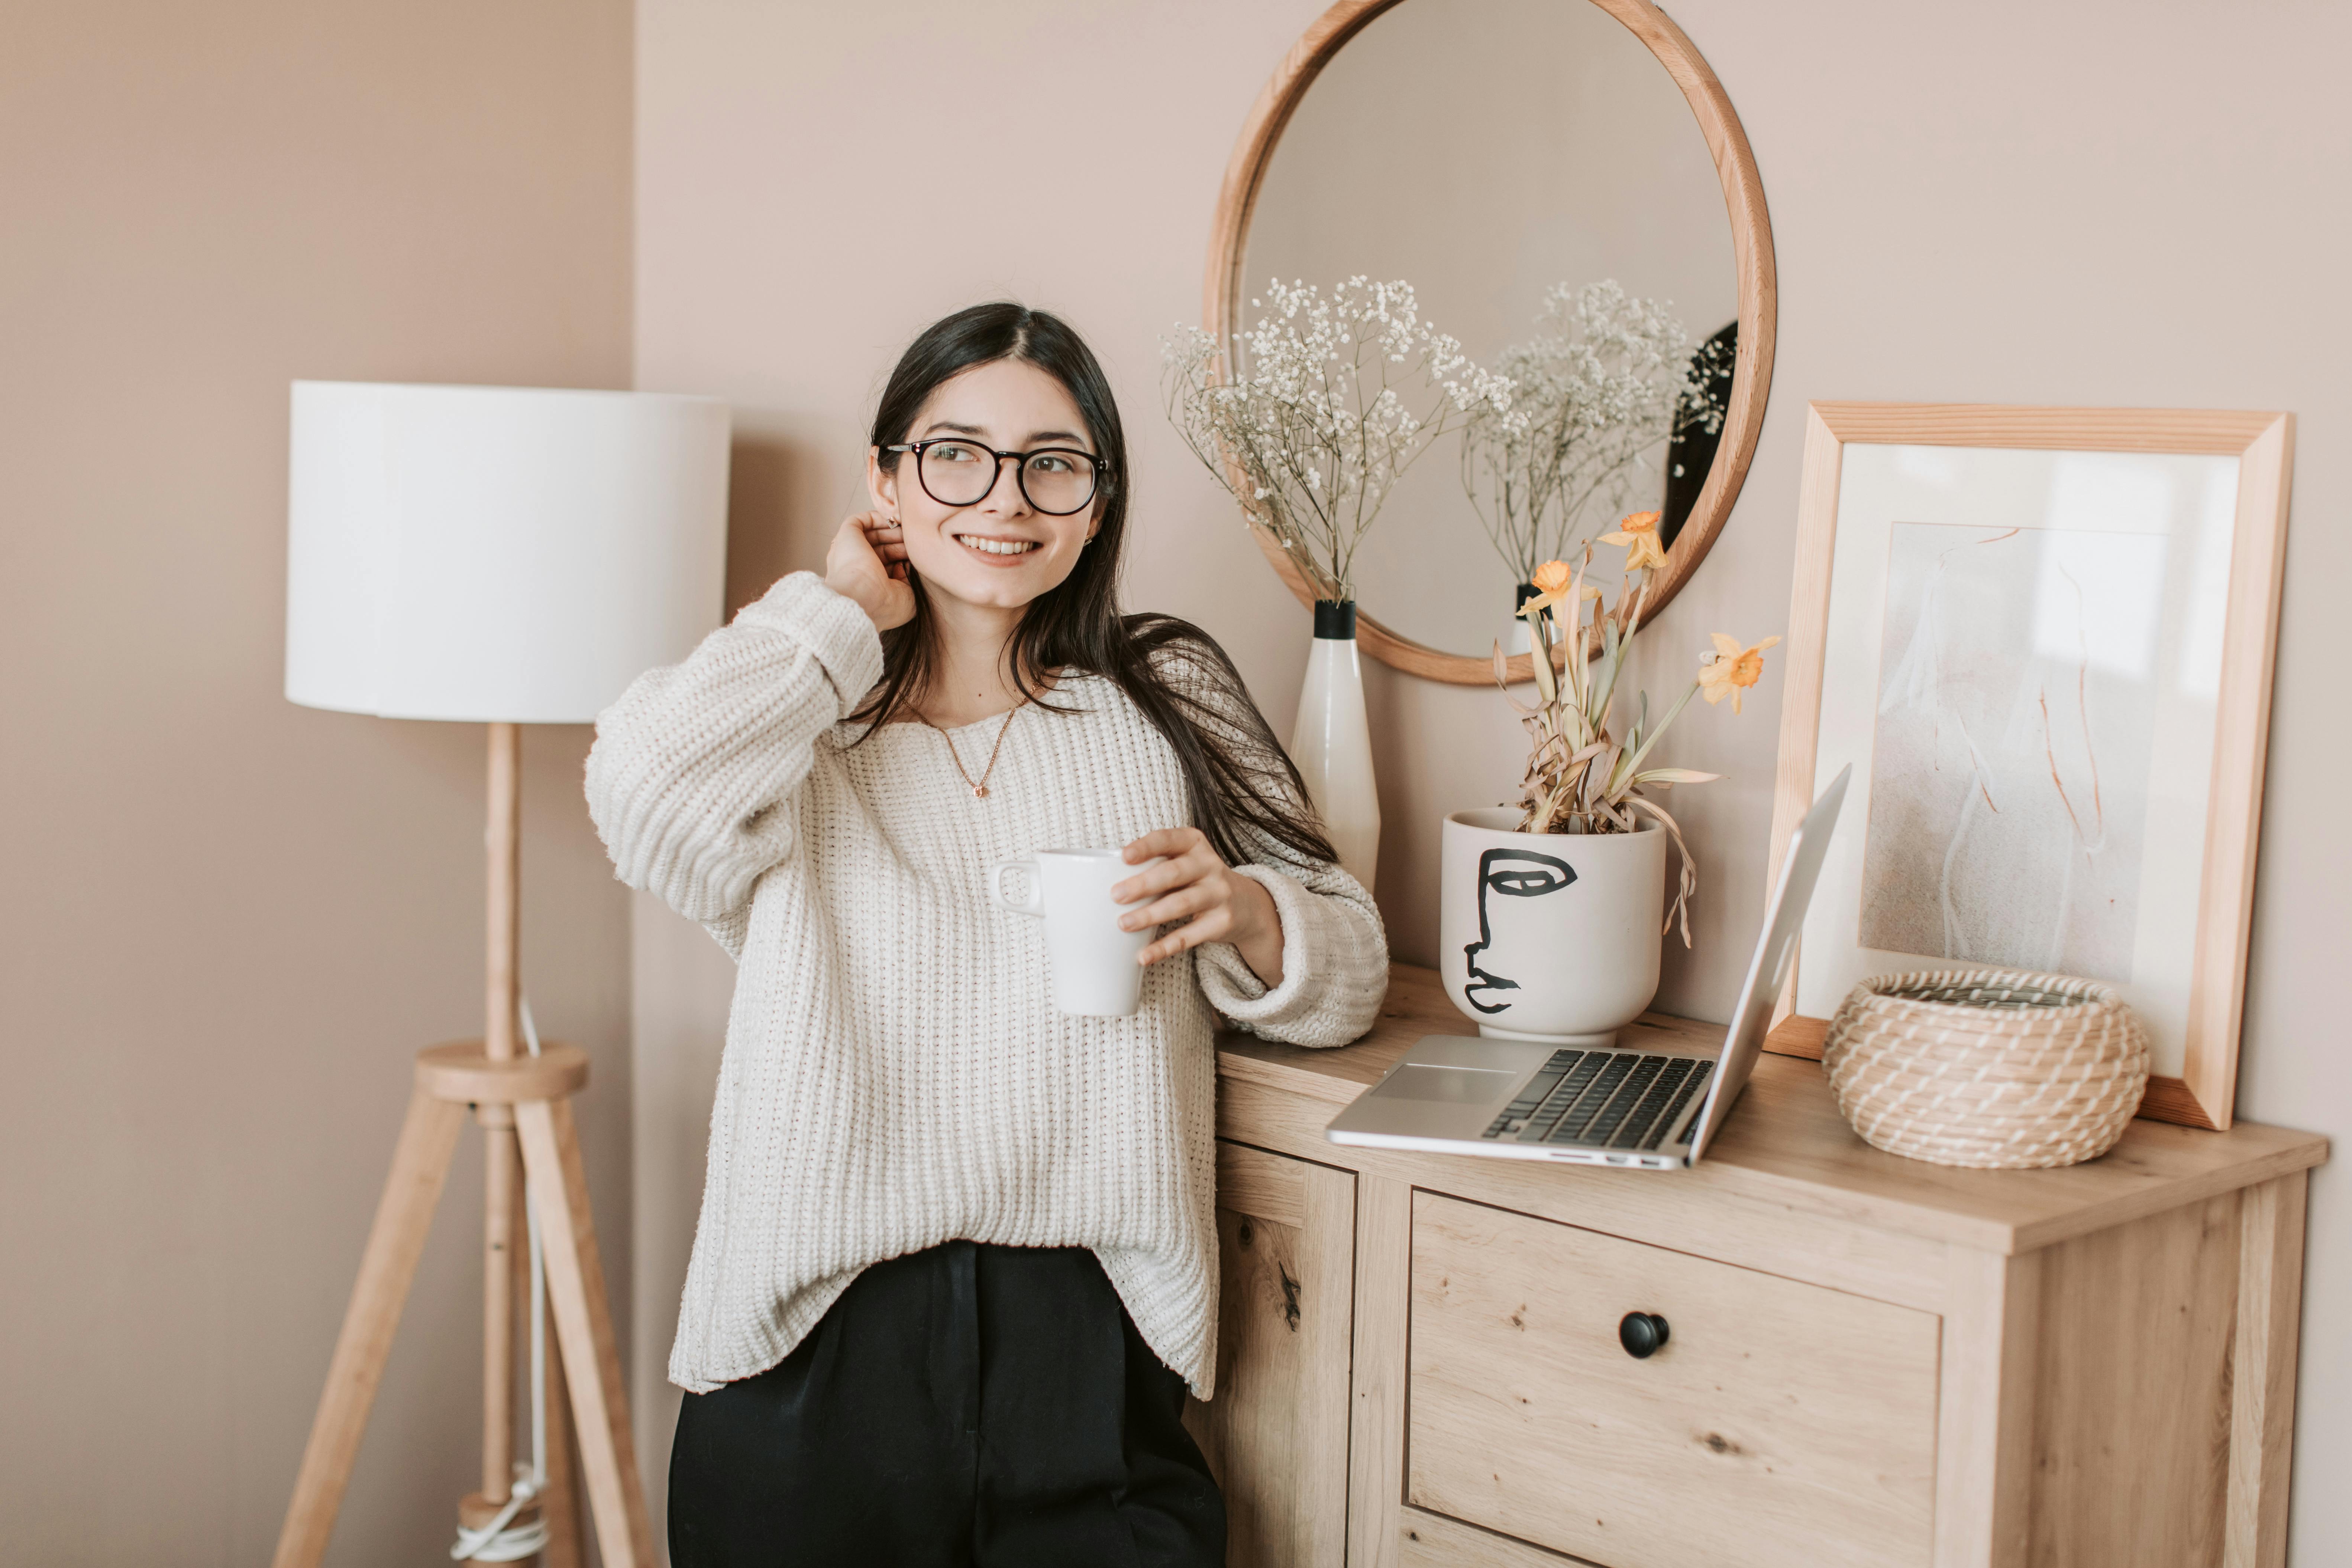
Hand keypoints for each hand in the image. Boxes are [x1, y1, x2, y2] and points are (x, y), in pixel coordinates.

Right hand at [824, 511, 915, 630]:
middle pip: (881, 547)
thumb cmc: (883, 605)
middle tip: (916, 538)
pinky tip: (895, 520)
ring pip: (872, 534)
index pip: (886, 564)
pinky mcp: (846, 536)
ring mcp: (850, 551)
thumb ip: (908, 580)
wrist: (863, 598)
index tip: (918, 552)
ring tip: (910, 527)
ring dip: (893, 529)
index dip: (903, 556)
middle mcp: (856, 567)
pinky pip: (861, 521)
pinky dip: (878, 517)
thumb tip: (907, 564)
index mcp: (866, 583)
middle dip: (900, 541)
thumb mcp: (906, 597)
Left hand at [1114, 827, 1284, 987]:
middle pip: (1174, 872)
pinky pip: (1189, 936)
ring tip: (1123, 924)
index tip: (1124, 856)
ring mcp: (1219, 893)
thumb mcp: (1185, 861)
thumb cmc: (1198, 879)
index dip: (1147, 846)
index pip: (1168, 839)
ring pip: (1182, 903)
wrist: (1247, 904)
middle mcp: (1210, 865)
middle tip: (1116, 895)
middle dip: (1144, 883)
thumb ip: (1157, 863)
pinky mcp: (1221, 922)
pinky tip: (1143, 955)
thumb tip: (1106, 879)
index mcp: (1194, 843)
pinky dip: (1164, 947)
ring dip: (1150, 915)